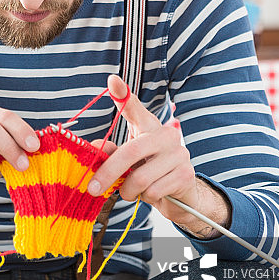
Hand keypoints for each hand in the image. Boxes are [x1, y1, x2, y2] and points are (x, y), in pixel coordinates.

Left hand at [87, 75, 230, 237]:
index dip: (123, 94)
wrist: (180, 195)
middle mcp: (166, 135)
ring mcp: (179, 154)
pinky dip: (144, 198)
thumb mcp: (128, 162)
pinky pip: (153, 192)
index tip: (112, 80)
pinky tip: (150, 194)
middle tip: (92, 188)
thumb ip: (112, 154)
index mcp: (149, 127)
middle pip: (130, 152)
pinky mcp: (186, 175)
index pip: (134, 108)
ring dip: (128, 192)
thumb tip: (96, 148)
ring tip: (131, 191)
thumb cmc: (148, 172)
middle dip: (107, 173)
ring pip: (140, 179)